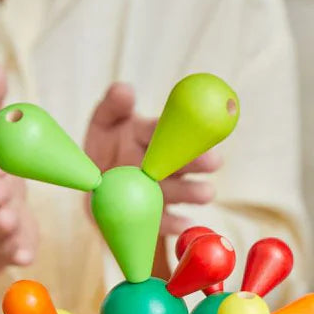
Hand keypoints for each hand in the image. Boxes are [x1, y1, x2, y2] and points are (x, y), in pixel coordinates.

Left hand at [84, 83, 221, 236]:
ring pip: (180, 190)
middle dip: (198, 161)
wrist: (98, 189)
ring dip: (193, 192)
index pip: (168, 130)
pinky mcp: (157, 215)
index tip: (197, 126)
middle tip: (214, 161)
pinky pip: (165, 221)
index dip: (181, 129)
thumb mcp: (104, 124)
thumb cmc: (105, 148)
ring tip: (206, 193)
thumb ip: (113, 106)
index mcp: (152, 136)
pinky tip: (183, 224)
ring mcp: (163, 190)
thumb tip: (125, 88)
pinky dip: (174, 223)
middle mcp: (164, 163)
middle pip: (182, 161)